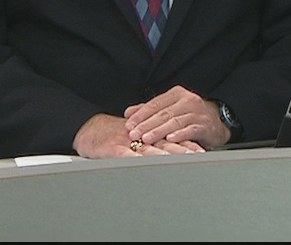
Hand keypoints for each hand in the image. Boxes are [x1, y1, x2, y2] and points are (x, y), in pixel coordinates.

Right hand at [72, 112, 202, 157]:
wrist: (89, 129)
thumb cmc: (112, 136)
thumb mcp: (134, 137)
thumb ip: (150, 144)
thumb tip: (170, 153)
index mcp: (147, 134)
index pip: (170, 139)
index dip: (185, 144)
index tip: (201, 151)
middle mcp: (140, 137)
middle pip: (164, 143)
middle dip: (181, 149)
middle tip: (197, 155)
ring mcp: (127, 143)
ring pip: (148, 148)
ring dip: (164, 154)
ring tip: (178, 159)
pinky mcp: (112, 149)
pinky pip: (125, 154)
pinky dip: (135, 157)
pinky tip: (144, 161)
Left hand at [123, 85, 227, 149]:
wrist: (215, 122)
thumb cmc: (188, 115)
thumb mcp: (169, 109)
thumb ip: (149, 110)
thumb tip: (128, 113)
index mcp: (177, 94)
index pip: (155, 104)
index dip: (140, 115)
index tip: (128, 125)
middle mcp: (188, 100)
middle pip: (163, 113)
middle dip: (146, 125)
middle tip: (134, 134)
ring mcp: (198, 113)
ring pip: (175, 121)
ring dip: (159, 131)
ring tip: (146, 139)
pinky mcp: (205, 126)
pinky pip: (191, 130)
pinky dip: (180, 134)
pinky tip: (170, 139)